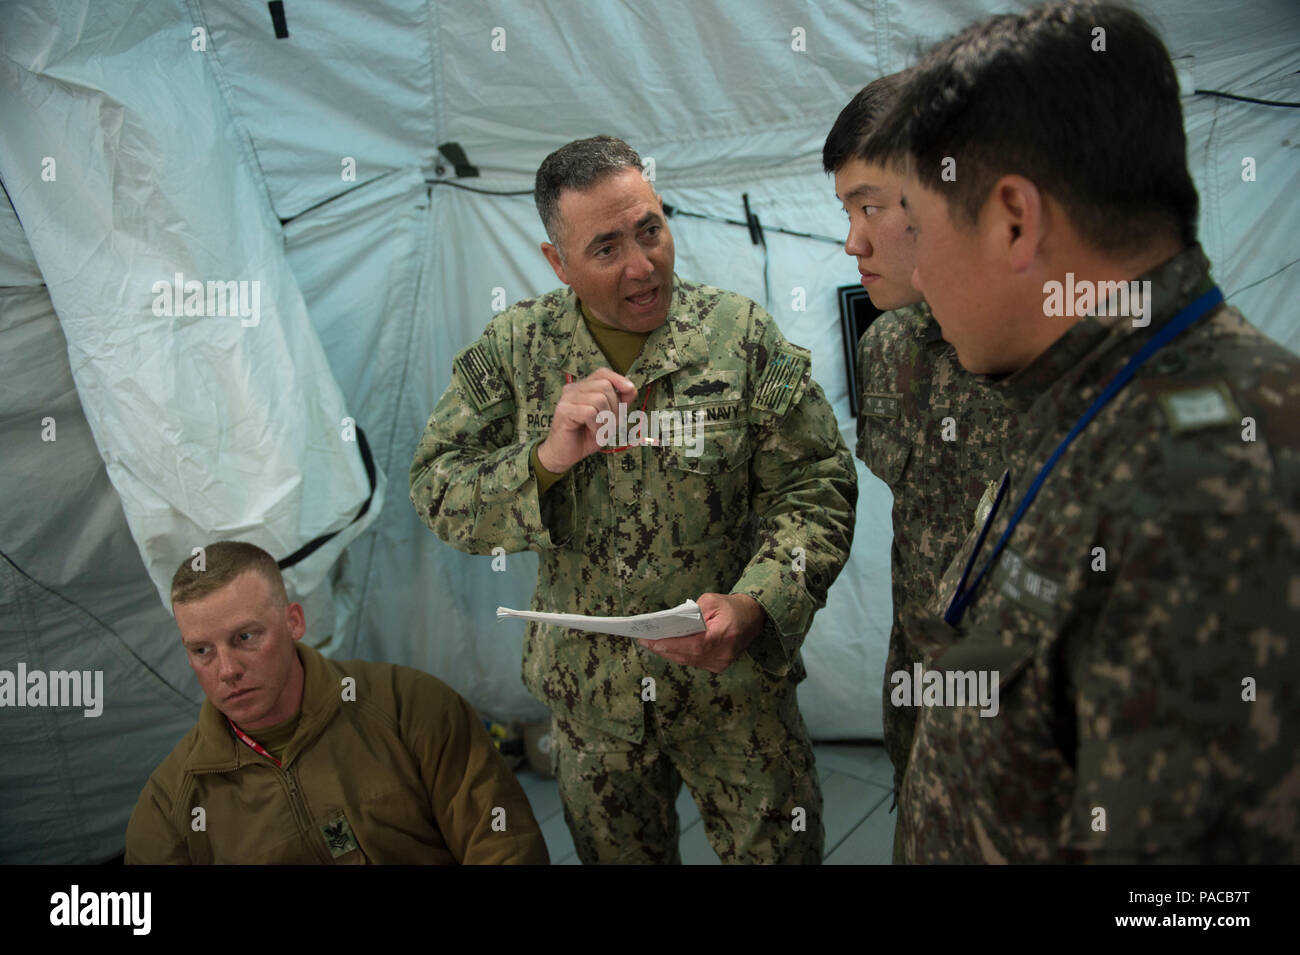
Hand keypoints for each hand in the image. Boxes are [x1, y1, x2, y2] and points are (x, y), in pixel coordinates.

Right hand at [536, 368, 636, 472]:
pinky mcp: (564, 410)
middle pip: (605, 386)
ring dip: (606, 419)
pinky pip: (590, 412)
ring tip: (598, 430)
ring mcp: (567, 398)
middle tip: (609, 425)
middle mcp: (573, 389)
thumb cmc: (584, 437)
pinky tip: (591, 432)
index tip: (630, 390)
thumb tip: (631, 389)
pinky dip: (596, 425)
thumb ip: (618, 403)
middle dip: (615, 407)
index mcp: (583, 388)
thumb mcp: (607, 419)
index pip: (602, 373)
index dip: (618, 379)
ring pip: (599, 399)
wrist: (563, 455)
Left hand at [638, 593, 765, 673]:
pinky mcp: (719, 666)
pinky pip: (694, 662)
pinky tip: (667, 648)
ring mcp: (722, 663)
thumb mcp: (712, 601)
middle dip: (664, 648)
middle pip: (688, 656)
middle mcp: (724, 653)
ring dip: (669, 653)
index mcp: (724, 635)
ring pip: (689, 661)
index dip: (672, 645)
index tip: (652, 641)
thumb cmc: (731, 607)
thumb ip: (693, 612)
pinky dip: (680, 655)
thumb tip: (672, 623)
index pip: (694, 645)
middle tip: (645, 641)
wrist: (752, 617)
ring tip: (651, 644)